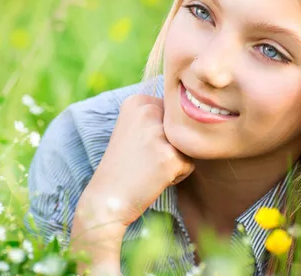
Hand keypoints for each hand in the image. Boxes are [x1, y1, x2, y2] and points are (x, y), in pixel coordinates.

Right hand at [76, 94, 194, 227]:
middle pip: (181, 127)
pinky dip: (177, 176)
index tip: (139, 144)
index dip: (161, 132)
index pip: (171, 112)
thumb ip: (156, 115)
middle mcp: (148, 111)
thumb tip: (193, 111)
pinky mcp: (170, 157)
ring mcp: (159, 133)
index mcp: (137, 101)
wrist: (107, 198)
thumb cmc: (122, 166)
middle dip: (170, 145)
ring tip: (149, 167)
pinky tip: (154, 178)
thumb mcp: (132, 128)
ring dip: (174, 159)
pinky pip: (189, 164)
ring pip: (187, 144)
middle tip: (143, 158)